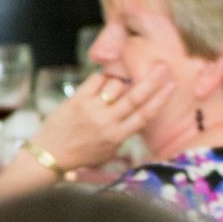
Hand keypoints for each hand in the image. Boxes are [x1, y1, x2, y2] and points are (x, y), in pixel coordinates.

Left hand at [25, 64, 173, 171]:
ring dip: (120, 82)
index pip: (145, 115)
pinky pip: (97, 79)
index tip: (172, 85)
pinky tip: (101, 83)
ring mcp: (91, 110)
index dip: (160, 99)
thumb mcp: (110, 150)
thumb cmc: (82, 154)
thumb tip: (138, 110)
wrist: (50, 154)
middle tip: (163, 66)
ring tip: (116, 87)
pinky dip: (102, 78)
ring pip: (116, 85)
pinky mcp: (77, 100)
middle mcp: (107, 122)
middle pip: (135, 98)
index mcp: (118, 136)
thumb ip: (124, 131)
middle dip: (152, 81)